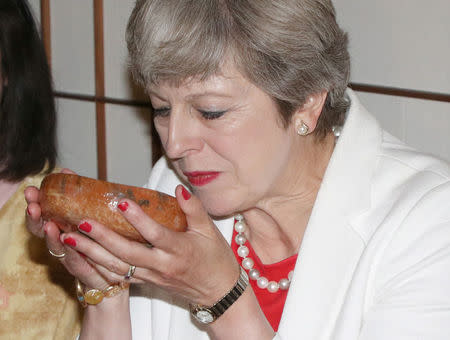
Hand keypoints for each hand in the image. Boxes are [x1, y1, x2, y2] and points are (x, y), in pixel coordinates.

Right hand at [25, 169, 115, 290]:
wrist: (120, 279)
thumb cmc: (106, 246)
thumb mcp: (95, 218)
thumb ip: (83, 198)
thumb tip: (67, 171)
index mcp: (66, 231)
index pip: (44, 217)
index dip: (36, 205)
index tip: (30, 191)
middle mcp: (66, 247)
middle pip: (44, 233)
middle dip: (36, 218)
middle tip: (33, 205)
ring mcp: (75, 262)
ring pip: (59, 250)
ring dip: (52, 237)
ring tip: (49, 224)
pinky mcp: (89, 276)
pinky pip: (79, 266)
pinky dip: (73, 255)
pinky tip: (71, 245)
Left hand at [59, 185, 239, 305]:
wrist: (218, 290)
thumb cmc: (216, 258)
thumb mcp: (210, 230)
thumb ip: (194, 208)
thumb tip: (178, 189)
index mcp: (179, 250)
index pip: (155, 234)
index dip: (138, 219)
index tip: (121, 202)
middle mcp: (162, 265)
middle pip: (127, 253)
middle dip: (102, 238)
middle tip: (81, 223)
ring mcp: (152, 276)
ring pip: (117, 267)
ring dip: (92, 254)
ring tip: (70, 239)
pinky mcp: (147, 282)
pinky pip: (120, 276)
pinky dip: (99, 266)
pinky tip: (84, 255)